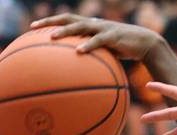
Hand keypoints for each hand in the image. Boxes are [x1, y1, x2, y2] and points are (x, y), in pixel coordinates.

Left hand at [31, 13, 162, 59]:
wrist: (144, 43)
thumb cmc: (121, 50)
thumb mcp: (102, 53)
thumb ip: (88, 58)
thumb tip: (73, 73)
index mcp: (88, 26)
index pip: (65, 21)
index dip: (49, 22)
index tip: (31, 28)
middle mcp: (92, 24)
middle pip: (68, 19)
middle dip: (50, 22)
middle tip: (33, 27)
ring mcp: (102, 28)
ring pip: (80, 27)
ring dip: (65, 31)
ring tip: (52, 38)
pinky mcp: (113, 36)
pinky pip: (98, 40)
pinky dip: (88, 45)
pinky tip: (79, 51)